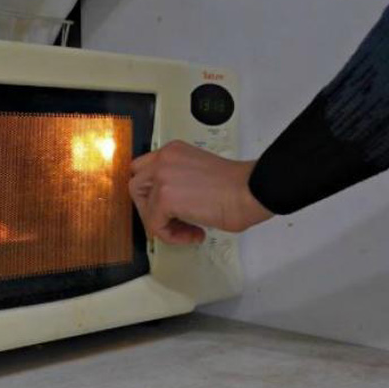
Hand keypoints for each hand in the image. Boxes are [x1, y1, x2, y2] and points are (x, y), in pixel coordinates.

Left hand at [129, 140, 273, 243]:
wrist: (251, 191)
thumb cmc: (238, 187)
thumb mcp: (198, 173)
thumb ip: (179, 182)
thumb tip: (171, 206)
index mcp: (173, 151)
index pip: (144, 170)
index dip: (153, 193)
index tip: (169, 207)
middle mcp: (163, 159)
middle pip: (137, 187)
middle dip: (152, 209)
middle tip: (175, 221)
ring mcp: (162, 177)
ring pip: (144, 207)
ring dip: (162, 224)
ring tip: (188, 230)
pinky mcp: (165, 198)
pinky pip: (155, 225)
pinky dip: (171, 235)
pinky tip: (194, 233)